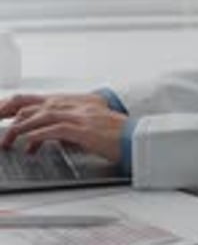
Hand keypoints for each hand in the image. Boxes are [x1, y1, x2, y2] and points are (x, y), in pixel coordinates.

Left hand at [0, 93, 125, 162]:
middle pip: (34, 105)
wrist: (136, 136)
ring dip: (21, 128)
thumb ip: (66, 126)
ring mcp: (79, 116)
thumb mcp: (87, 125)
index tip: (3, 115)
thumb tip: (43, 138)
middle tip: (1, 132)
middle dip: (12, 116)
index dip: (16, 105)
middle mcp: (74, 105)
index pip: (38, 100)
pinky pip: (55, 130)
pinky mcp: (84, 129)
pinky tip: (29, 145)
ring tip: (8, 140)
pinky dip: (38, 136)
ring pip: (41, 116)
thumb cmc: (115, 134)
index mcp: (74, 102)